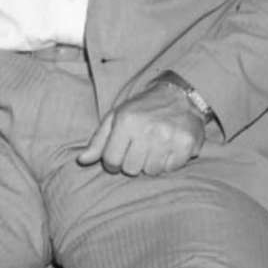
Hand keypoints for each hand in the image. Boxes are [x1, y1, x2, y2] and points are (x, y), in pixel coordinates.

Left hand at [76, 83, 205, 175]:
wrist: (178, 96)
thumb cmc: (142, 109)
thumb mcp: (116, 118)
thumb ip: (98, 141)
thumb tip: (81, 160)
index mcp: (126, 121)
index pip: (111, 160)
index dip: (113, 163)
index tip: (119, 156)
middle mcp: (147, 129)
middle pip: (131, 169)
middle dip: (132, 162)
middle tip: (139, 149)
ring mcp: (168, 137)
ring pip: (151, 171)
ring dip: (151, 163)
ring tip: (154, 147)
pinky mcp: (186, 144)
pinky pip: (171, 168)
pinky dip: (168, 162)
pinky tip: (168, 148)